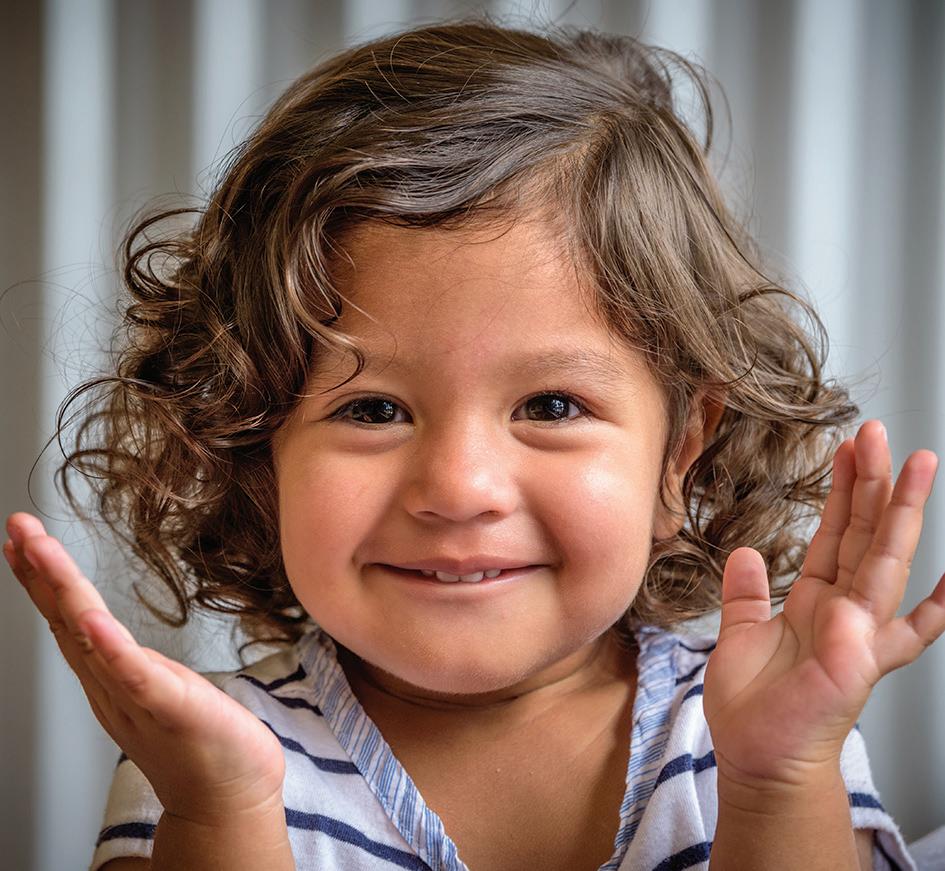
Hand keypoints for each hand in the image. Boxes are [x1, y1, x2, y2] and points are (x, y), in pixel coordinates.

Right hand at [4, 513, 285, 824]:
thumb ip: (126, 660)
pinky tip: (91, 620)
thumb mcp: (155, 686)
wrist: (229, 797)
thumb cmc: (201, 741)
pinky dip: (111, 648)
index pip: (69, 619)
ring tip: (39, 550)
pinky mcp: (170, 709)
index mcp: (111, 677)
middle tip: (16, 527)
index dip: (44, 579)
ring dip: (63, 592)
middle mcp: (112, 687)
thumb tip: (104, 632)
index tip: (23, 538)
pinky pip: (134, 676)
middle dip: (40, 572)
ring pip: (90, 638)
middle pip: (67, 621)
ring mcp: (136, 698)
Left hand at [703, 419, 944, 791]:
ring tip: (917, 466)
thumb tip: (746, 552)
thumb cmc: (753, 709)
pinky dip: (933, 611)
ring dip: (899, 513)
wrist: (757, 760)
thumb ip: (745, 595)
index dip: (841, 491)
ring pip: (884, 560)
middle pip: (863, 534)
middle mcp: (845, 611)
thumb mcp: (739, 636)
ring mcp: (859, 635)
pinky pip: (907, 635)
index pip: (835, 534)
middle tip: (878, 432)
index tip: (848, 449)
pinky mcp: (859, 662)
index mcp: (816, 601)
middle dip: (872, 482)